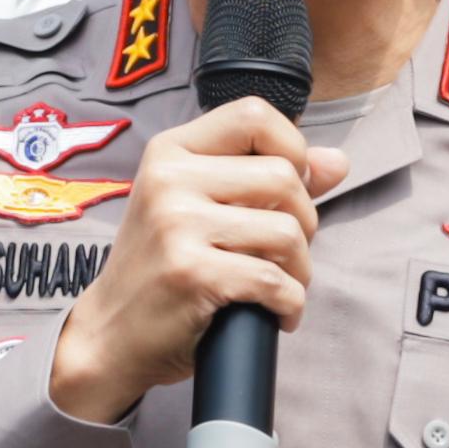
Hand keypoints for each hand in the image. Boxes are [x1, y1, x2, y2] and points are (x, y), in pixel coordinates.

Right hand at [45, 100, 344, 425]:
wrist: (111, 333)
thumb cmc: (161, 268)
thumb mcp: (200, 206)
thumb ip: (264, 177)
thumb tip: (337, 162)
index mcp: (171, 152)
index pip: (253, 114)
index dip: (291, 148)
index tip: (289, 190)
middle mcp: (169, 179)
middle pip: (284, 177)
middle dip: (304, 222)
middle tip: (283, 253)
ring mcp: (177, 225)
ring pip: (288, 231)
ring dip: (300, 269)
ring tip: (278, 286)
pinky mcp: (191, 272)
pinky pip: (275, 280)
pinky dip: (289, 304)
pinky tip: (276, 313)